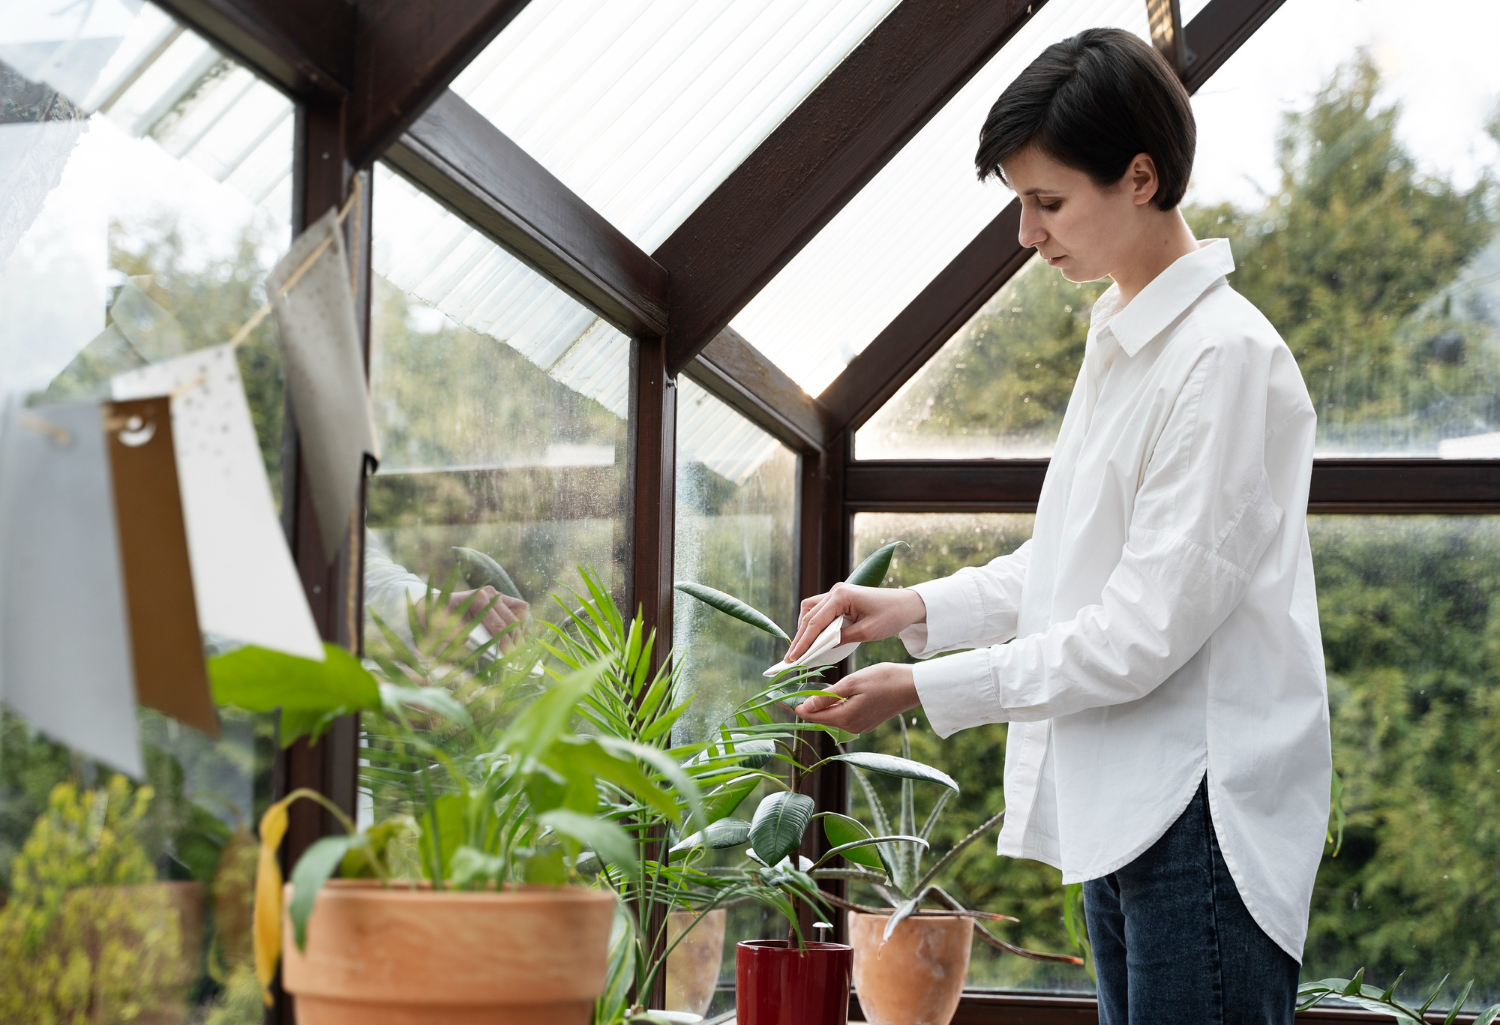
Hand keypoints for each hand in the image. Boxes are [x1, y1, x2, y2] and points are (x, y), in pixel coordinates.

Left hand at [421, 586, 528, 651]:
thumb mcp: (447, 632)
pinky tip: (515, 637)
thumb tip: (489, 649)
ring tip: (519, 649)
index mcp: (477, 598)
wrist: (431, 608)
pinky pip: (518, 609)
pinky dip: (520, 623)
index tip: (510, 657)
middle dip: (516, 640)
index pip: (499, 624)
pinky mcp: (500, 600)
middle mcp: (490, 593)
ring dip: (521, 630)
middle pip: (512, 619)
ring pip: (520, 611)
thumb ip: (468, 639)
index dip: (506, 642)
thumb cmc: (437, 621)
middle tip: (517, 658)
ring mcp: (496, 594)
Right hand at [784, 582, 926, 661]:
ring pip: (811, 610)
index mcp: (841, 596)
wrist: (908, 604)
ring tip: (800, 650)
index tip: (793, 659)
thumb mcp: (867, 632)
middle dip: (800, 638)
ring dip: (804, 629)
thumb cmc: (891, 617)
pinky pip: (820, 610)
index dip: (803, 642)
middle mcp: (835, 591)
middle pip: (809, 615)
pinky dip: (814, 624)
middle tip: (791, 659)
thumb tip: (821, 648)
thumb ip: (841, 639)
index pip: (815, 621)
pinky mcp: (841, 598)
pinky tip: (813, 638)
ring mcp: (837, 593)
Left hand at [793, 662, 919, 734]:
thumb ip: (828, 695)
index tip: (776, 699)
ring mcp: (859, 726)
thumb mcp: (853, 683)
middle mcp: (850, 727)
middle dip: (802, 707)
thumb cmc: (884, 680)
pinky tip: (825, 697)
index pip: (810, 716)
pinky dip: (831, 707)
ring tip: (801, 694)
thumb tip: (806, 706)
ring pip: (830, 717)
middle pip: (818, 718)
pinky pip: (841, 715)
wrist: (913, 687)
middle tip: (785, 695)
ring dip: (817, 707)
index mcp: (845, 718)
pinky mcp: (865, 721)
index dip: (792, 707)